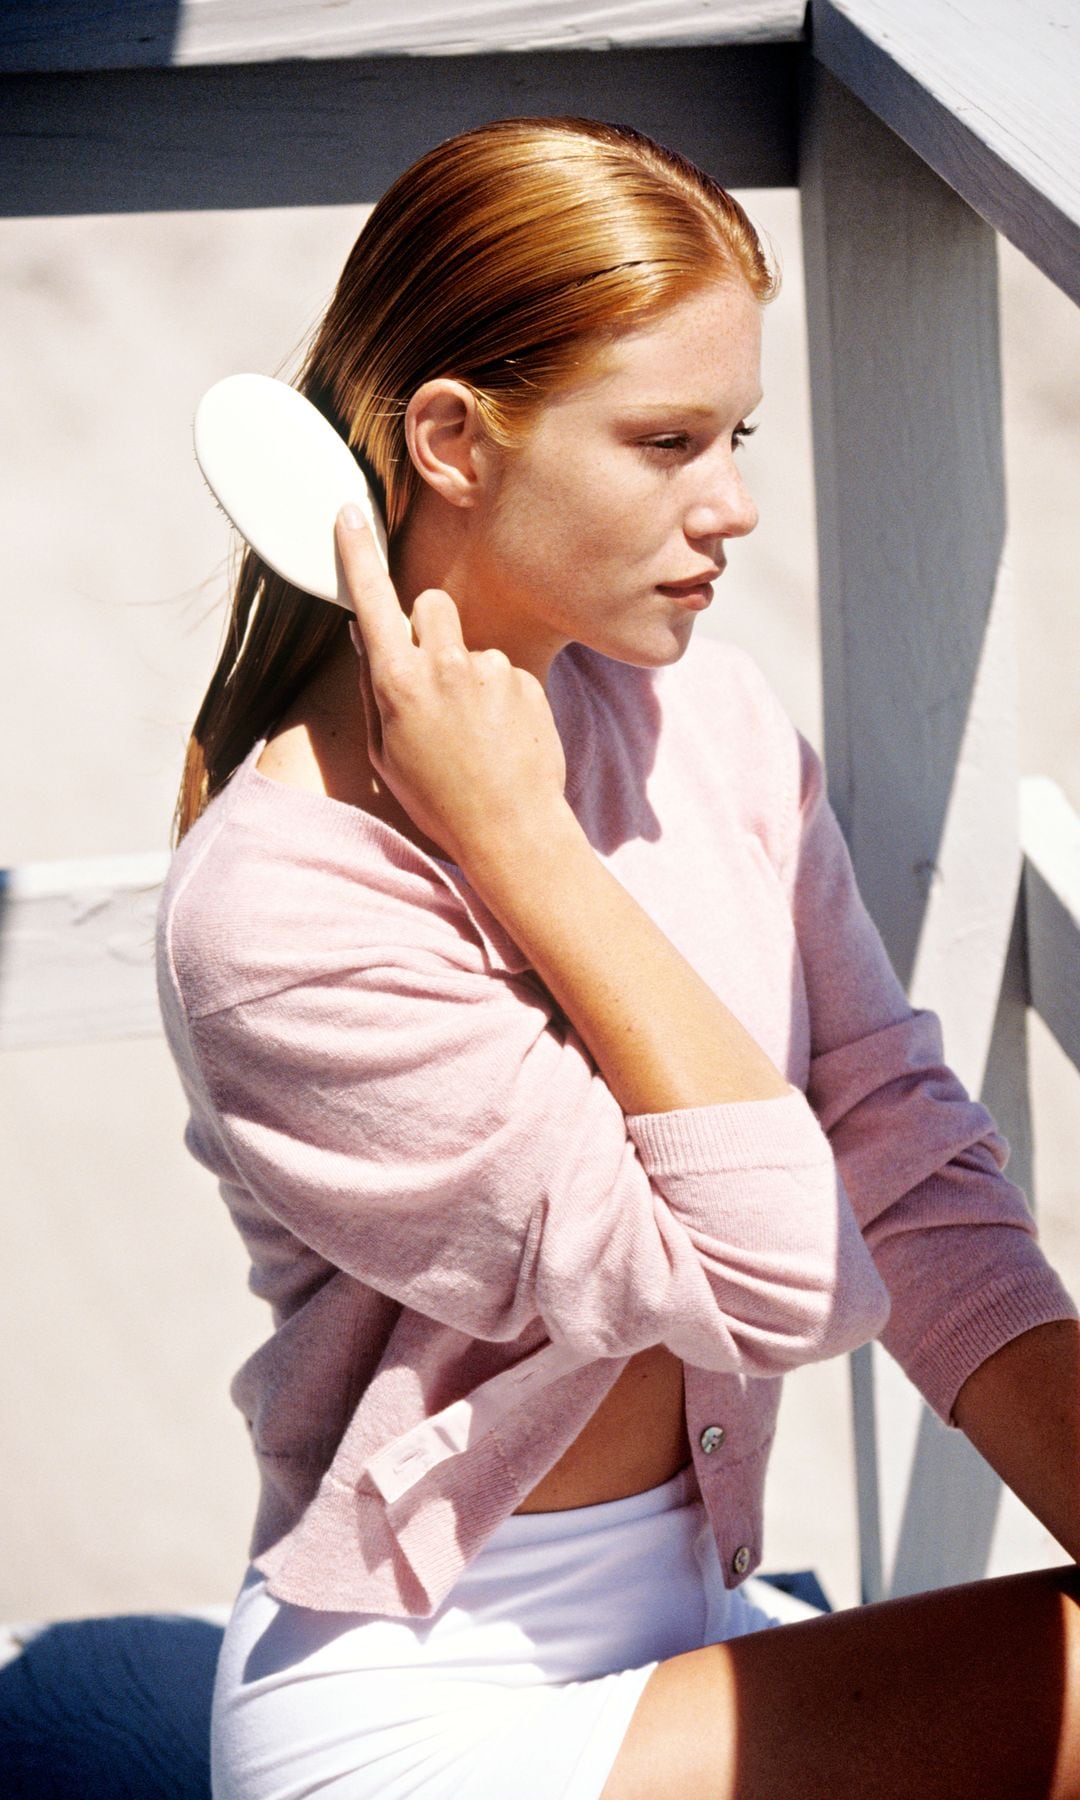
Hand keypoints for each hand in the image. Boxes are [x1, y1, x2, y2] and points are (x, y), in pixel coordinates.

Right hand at [336, 508, 568, 869]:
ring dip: (467, 672)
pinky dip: (500, 696)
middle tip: (433, 675)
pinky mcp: (525, 680)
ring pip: (469, 644)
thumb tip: (366, 635)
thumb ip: (374, 687)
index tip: (351, 513)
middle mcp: (442, 666)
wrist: (510, 828)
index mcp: (397, 683)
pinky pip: (503, 671)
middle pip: (430, 603)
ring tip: (475, 729)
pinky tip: (502, 737)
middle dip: (429, 626)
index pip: (371, 601)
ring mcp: (487, 671)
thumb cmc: (438, 798)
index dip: (357, 554)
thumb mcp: (385, 750)